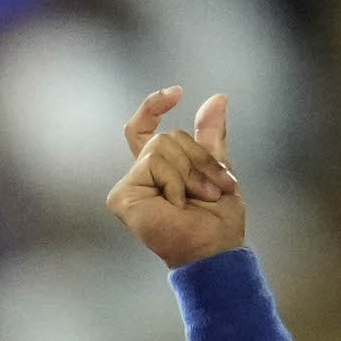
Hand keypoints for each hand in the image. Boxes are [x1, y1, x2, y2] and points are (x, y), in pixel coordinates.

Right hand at [110, 88, 245, 268]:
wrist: (214, 248)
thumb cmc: (217, 220)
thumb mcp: (218, 168)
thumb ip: (211, 135)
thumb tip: (218, 98)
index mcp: (159, 169)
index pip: (144, 128)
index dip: (153, 106)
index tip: (176, 92)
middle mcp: (140, 175)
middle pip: (166, 136)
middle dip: (199, 158)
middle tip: (214, 188)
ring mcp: (129, 186)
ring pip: (162, 146)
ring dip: (191, 172)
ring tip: (197, 198)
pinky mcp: (122, 197)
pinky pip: (154, 164)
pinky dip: (175, 183)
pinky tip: (176, 206)